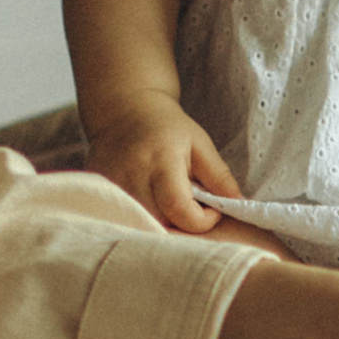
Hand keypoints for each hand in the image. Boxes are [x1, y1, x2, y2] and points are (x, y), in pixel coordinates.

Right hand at [84, 92, 242, 231]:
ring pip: (141, 227)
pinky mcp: (99, 193)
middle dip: (183, 227)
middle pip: (160, 224)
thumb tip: (239, 206)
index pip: (179, 209)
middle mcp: (131, 176)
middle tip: (192, 209)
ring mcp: (111, 187)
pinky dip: (141, 222)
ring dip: (162, 226)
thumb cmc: (168, 127)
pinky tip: (150, 207)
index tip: (211, 210)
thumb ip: (220, 177)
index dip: (201, 220)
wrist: (124, 110)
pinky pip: (123, 221)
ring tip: (171, 208)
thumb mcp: (200, 144)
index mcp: (161, 161)